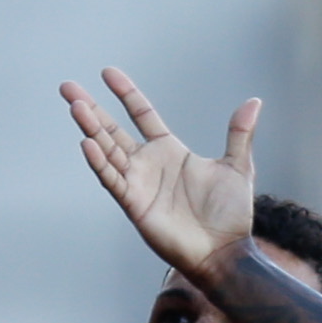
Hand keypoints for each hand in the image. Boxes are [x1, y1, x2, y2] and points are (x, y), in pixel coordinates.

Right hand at [63, 70, 258, 279]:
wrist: (225, 250)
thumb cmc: (230, 213)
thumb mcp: (237, 166)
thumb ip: (239, 133)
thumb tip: (254, 101)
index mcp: (170, 151)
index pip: (142, 114)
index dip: (126, 93)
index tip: (108, 72)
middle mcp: (149, 163)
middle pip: (113, 130)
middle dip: (91, 109)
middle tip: (68, 87)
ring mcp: (138, 182)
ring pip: (107, 150)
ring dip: (91, 129)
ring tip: (76, 105)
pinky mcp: (134, 203)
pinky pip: (113, 179)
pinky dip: (100, 162)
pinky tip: (87, 142)